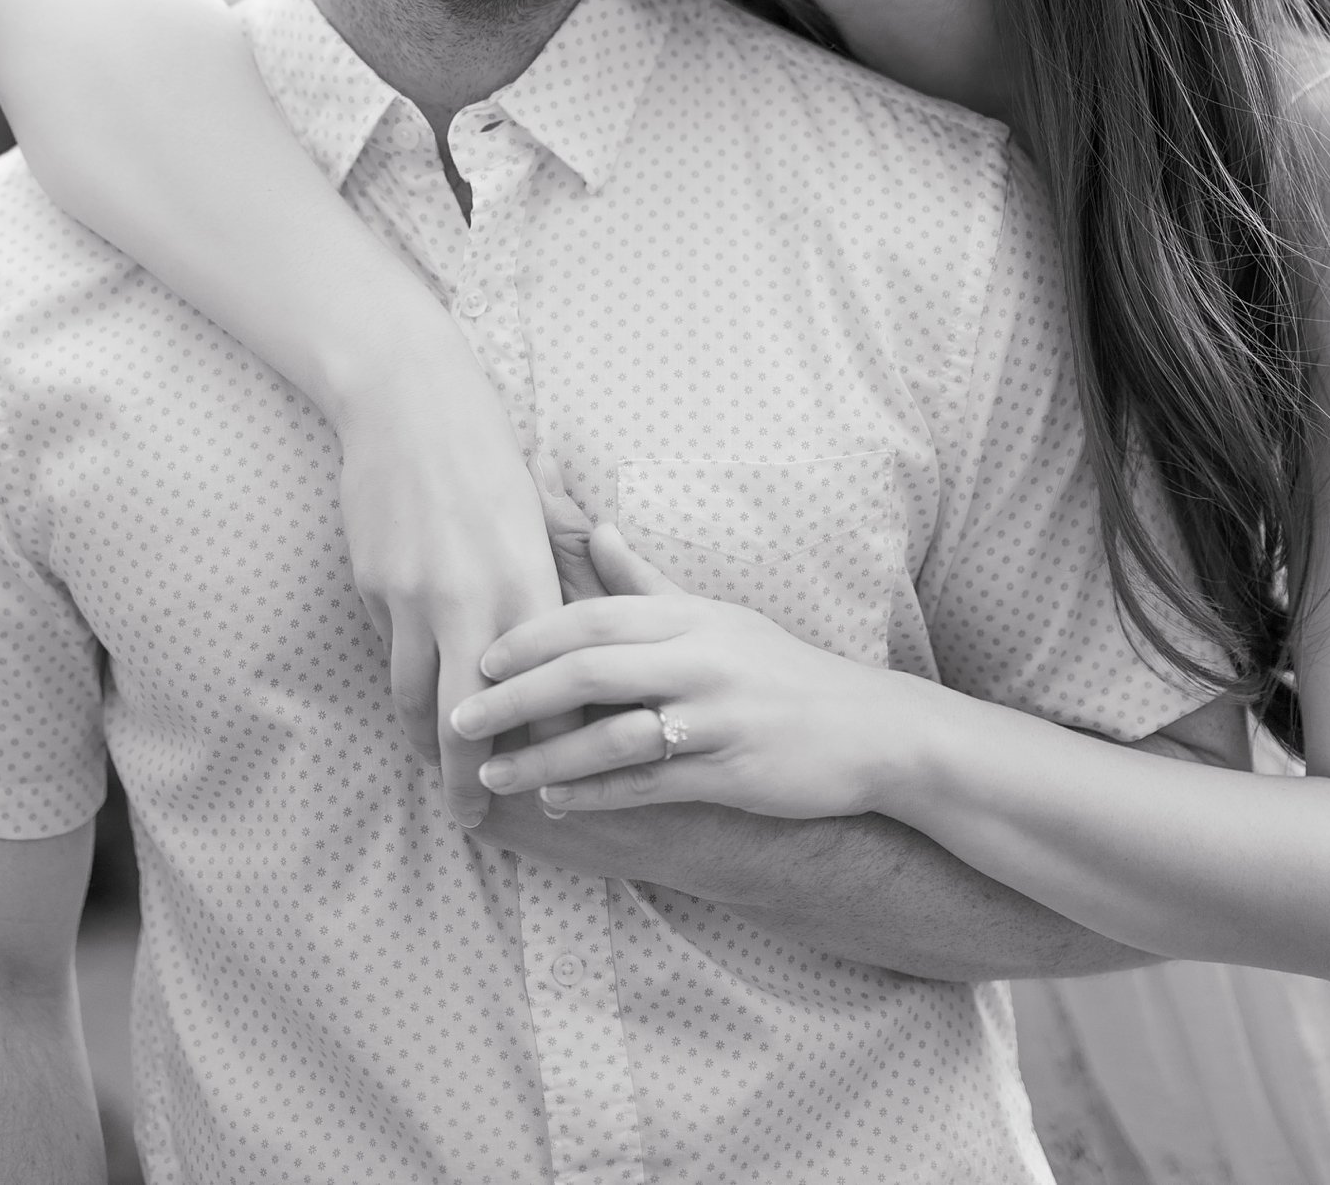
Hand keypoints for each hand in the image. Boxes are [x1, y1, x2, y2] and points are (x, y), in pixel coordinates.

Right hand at [332, 330, 564, 823]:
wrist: (412, 406)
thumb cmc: (488, 458)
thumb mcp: (538, 519)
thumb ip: (550, 585)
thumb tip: (562, 653)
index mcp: (530, 583)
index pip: (547, 692)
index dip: (550, 748)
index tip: (554, 786)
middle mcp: (474, 600)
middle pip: (472, 722)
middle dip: (473, 782)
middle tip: (477, 820)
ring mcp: (416, 598)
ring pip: (417, 701)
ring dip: (427, 747)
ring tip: (441, 774)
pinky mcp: (375, 590)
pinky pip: (391, 652)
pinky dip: (402, 688)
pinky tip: (413, 706)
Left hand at [451, 526, 911, 820]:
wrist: (869, 728)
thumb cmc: (778, 669)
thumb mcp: (717, 616)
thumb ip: (648, 582)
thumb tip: (593, 527)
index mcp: (691, 616)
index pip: (595, 616)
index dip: (531, 636)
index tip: (478, 656)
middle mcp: (701, 659)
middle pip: (591, 671)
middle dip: (517, 696)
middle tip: (460, 719)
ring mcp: (717, 717)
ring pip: (613, 736)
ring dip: (545, 759)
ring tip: (493, 775)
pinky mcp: (731, 772)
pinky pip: (649, 785)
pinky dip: (596, 795)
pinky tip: (554, 802)